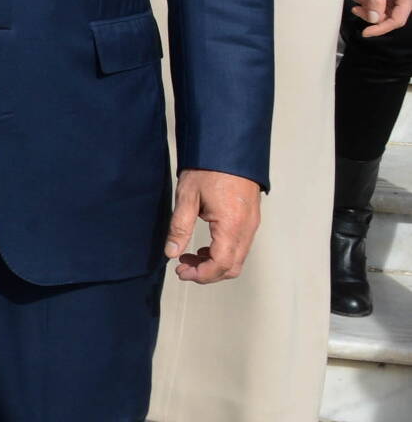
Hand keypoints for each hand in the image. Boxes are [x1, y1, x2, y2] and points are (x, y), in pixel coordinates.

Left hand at [165, 168, 259, 283]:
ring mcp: (252, 225)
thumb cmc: (207, 168)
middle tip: (182, 269)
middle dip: (207, 273)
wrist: (228, 147)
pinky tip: (203, 246)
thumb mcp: (187, 196)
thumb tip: (171, 253)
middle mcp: (247, 229)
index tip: (181, 272)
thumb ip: (179, 227)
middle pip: (232, 267)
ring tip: (188, 257)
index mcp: (232, 225)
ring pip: (237, 258)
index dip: (201, 274)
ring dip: (214, 264)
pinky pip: (239, 246)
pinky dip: (222, 253)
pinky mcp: (250, 219)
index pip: (221, 264)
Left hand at [351, 0, 411, 37]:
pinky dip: (373, 0)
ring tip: (355, 0)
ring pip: (387, 9)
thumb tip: (373, 19)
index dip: (380, 28)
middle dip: (371, 15)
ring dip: (370, 7)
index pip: (396, 20)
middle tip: (355, 10)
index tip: (365, 32)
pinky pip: (387, 1)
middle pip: (390, 16)